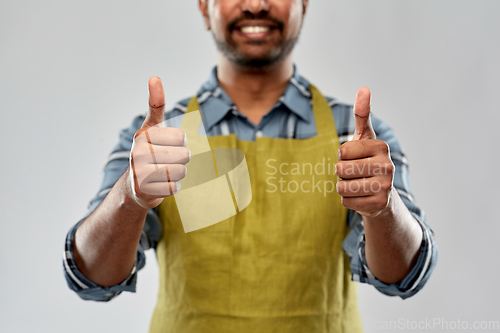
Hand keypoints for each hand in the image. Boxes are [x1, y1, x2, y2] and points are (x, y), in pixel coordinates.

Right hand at [127, 77, 189, 208]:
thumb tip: (154, 77)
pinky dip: (172, 187)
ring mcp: (140, 173)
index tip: (170, 143)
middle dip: (181, 159)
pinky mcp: (145, 190)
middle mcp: (138, 152)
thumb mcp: (152, 127)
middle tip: (167, 161)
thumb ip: (156, 105)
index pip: (181, 138)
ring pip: (181, 172)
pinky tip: (161, 184)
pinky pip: (175, 187)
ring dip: (178, 174)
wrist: (135, 185)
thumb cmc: (149, 151)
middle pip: (184, 155)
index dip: (181, 142)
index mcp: (143, 135)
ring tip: (164, 172)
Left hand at [335, 87, 394, 216]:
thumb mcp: (364, 138)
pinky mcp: (379, 205)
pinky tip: (361, 197)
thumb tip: (364, 88)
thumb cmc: (368, 161)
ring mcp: (385, 187)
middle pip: (341, 169)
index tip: (355, 158)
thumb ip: (362, 115)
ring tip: (357, 185)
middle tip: (355, 173)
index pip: (342, 151)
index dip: (342, 156)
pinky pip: (346, 202)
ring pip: (341, 187)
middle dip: (341, 172)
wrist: (382, 194)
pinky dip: (348, 201)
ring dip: (343, 187)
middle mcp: (387, 166)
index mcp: (381, 147)